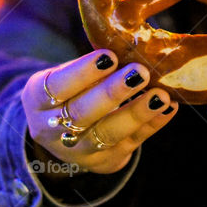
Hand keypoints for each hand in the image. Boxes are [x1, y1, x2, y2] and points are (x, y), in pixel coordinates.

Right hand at [22, 49, 177, 174]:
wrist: (61, 133)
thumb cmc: (68, 92)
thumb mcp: (63, 76)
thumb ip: (89, 67)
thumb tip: (128, 45)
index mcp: (37, 101)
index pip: (57, 86)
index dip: (83, 72)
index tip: (109, 55)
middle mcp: (53, 129)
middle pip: (82, 113)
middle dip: (112, 93)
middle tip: (139, 73)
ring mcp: (80, 150)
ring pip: (107, 133)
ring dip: (137, 113)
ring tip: (160, 95)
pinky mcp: (106, 161)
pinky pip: (132, 143)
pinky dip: (152, 125)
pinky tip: (168, 108)